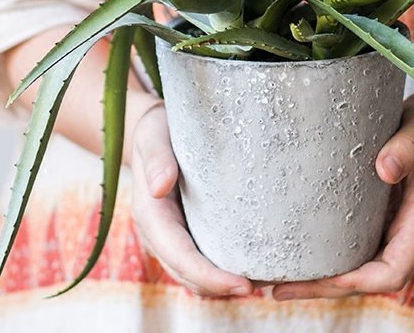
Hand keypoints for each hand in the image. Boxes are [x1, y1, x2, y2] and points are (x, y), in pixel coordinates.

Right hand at [129, 102, 253, 296]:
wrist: (154, 127)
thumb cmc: (156, 128)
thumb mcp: (153, 135)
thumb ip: (157, 159)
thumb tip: (160, 187)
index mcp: (150, 214)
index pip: (179, 255)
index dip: (209, 276)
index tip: (242, 284)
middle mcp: (159, 232)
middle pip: (188, 273)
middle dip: (221, 286)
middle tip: (264, 284)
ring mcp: (172, 233)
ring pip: (195, 273)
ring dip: (223, 283)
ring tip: (264, 279)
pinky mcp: (186, 228)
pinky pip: (202, 257)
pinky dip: (222, 268)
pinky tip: (252, 261)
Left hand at [272, 92, 413, 300]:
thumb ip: (406, 147)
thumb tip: (385, 169)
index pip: (392, 272)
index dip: (356, 281)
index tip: (320, 279)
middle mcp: (412, 234)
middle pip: (370, 279)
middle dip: (326, 287)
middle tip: (278, 288)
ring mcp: (400, 228)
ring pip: (363, 267)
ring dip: (325, 276)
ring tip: (279, 277)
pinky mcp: (388, 217)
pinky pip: (360, 246)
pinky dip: (332, 254)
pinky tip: (303, 248)